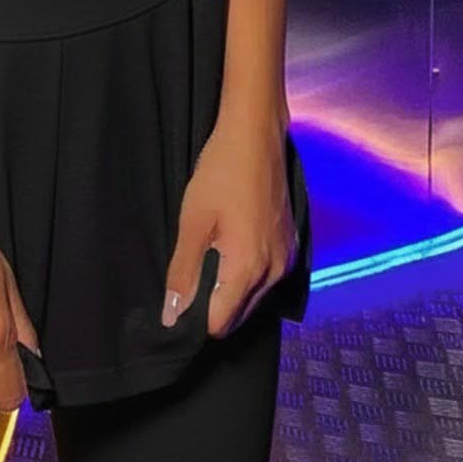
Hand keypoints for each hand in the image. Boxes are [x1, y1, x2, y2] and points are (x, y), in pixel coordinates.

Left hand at [162, 114, 298, 339]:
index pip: (220, 324)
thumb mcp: (193, 222)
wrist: (255, 137)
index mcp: (248, 269)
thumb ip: (183, 272)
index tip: (180, 300)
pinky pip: (266, 278)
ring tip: (210, 256)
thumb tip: (171, 315)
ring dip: (230, 291)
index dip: (195, 319)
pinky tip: (231, 247)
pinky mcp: (291, 246)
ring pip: (253, 298)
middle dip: (213, 307)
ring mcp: (286, 259)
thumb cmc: (221, 174)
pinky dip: (247, 275)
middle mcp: (274, 272)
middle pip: (238, 315)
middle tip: (191, 276)